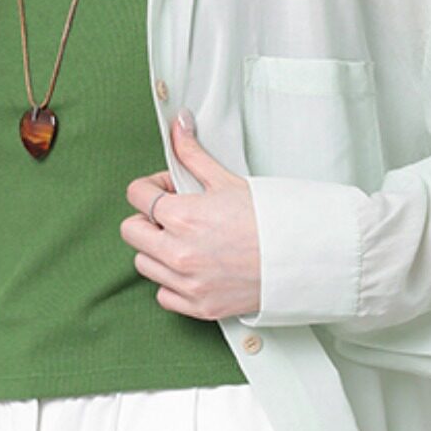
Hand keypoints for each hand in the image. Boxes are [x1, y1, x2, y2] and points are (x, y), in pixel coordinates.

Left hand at [121, 112, 261, 321]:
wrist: (300, 258)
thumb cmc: (269, 219)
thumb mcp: (227, 181)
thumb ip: (193, 155)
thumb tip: (178, 124)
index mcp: (183, 217)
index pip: (136, 195)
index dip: (150, 187)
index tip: (168, 190)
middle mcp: (178, 253)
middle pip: (131, 231)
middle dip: (147, 219)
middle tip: (173, 216)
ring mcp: (187, 283)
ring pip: (143, 263)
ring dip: (157, 250)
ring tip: (186, 241)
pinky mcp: (198, 306)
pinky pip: (163, 295)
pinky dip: (172, 283)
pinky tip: (193, 268)